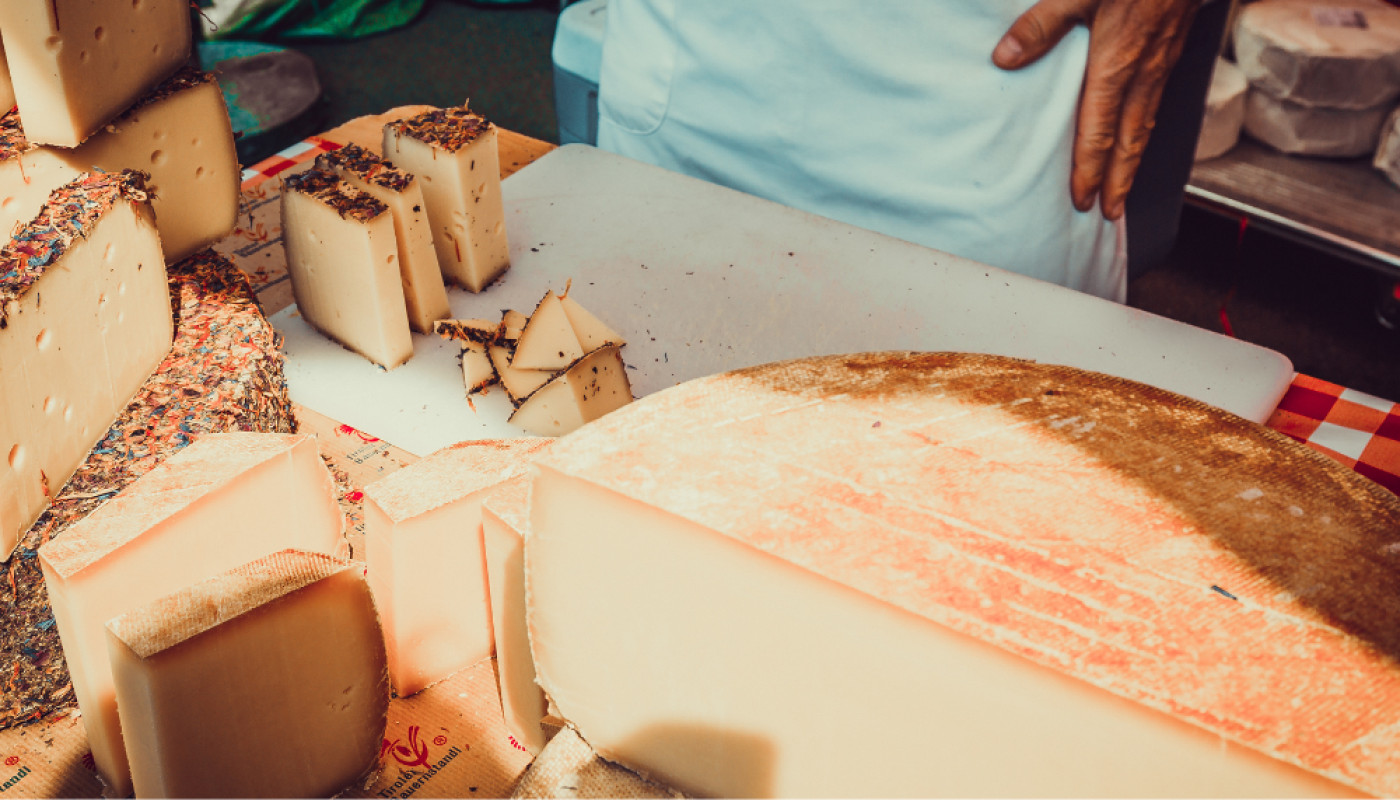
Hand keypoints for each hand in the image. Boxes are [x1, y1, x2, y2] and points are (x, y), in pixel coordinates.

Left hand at [992, 0, 1201, 219]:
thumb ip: (1042, 23)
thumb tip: (1005, 58)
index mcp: (1116, 64)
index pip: (1098, 131)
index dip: (1088, 170)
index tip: (1081, 202)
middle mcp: (1142, 73)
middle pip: (1128, 141)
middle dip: (1116, 182)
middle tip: (1108, 216)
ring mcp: (1161, 63)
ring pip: (1146, 125)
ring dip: (1132, 162)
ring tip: (1123, 191)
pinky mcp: (1171, 50)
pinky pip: (1156, 103)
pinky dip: (1145, 130)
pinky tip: (1138, 135)